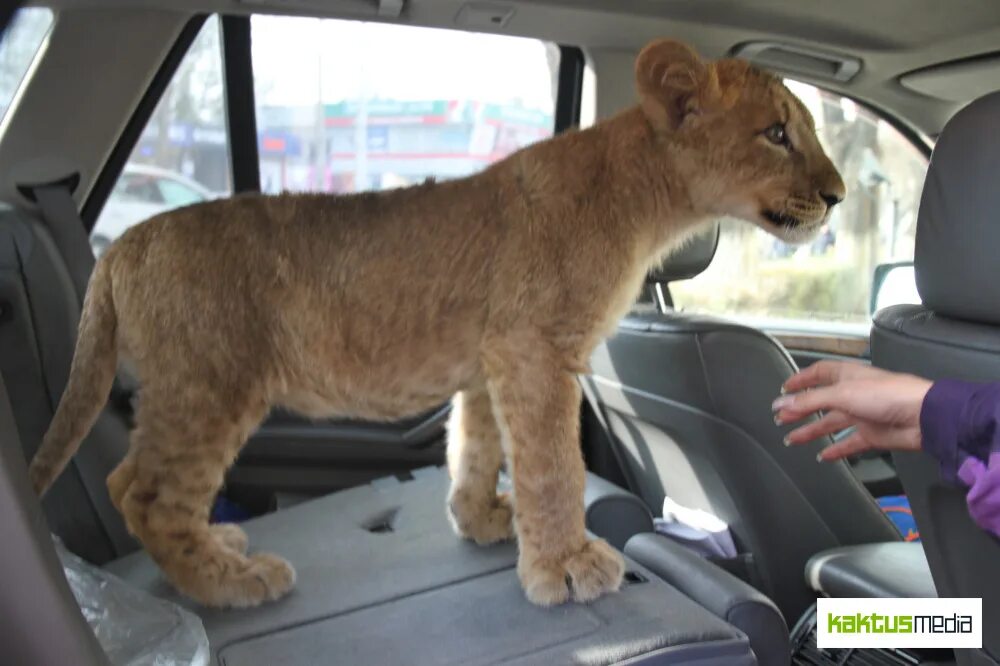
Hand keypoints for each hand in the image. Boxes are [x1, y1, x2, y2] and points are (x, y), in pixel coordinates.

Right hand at [773, 360, 932, 460]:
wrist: (923, 417)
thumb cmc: (886, 395)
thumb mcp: (842, 394)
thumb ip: (810, 401)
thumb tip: (780, 405)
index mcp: (846, 376)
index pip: (818, 373)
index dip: (801, 380)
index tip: (783, 390)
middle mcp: (853, 393)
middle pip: (820, 401)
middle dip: (800, 409)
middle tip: (781, 419)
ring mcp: (862, 415)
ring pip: (831, 423)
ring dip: (812, 430)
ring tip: (792, 439)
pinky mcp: (872, 434)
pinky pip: (849, 443)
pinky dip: (836, 450)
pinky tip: (823, 456)